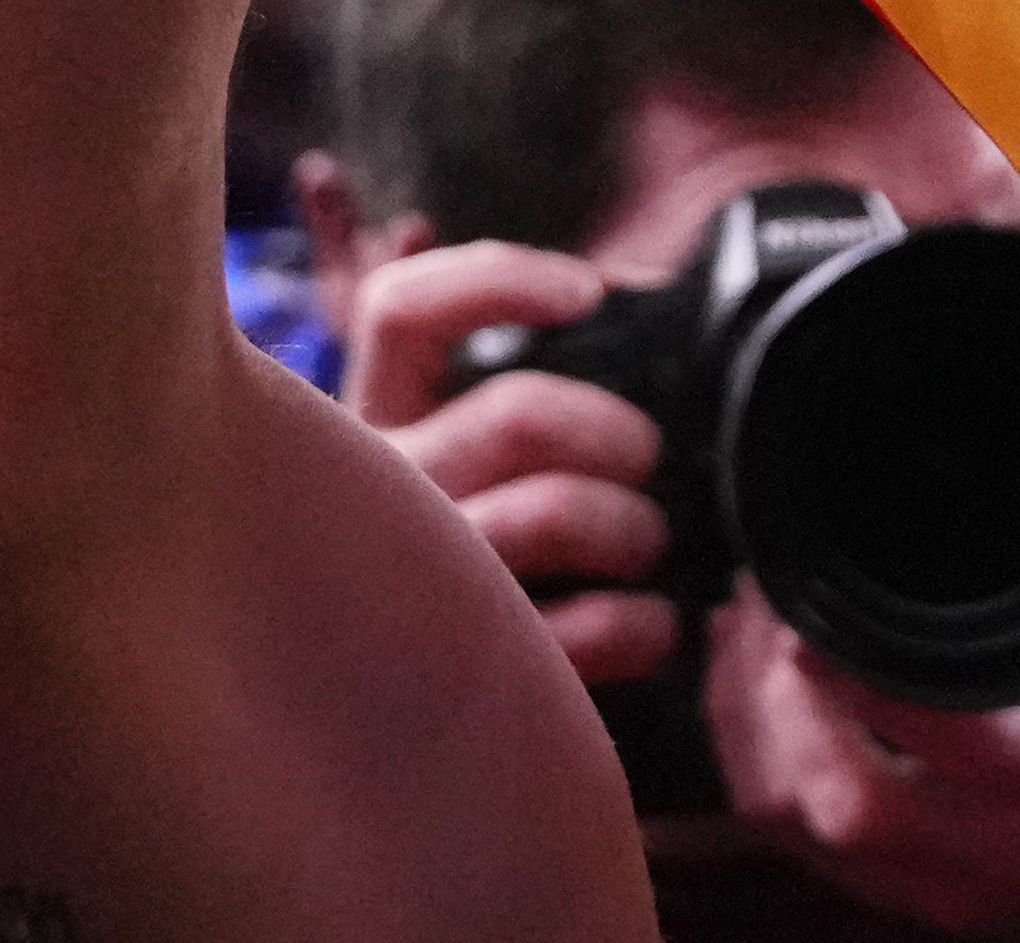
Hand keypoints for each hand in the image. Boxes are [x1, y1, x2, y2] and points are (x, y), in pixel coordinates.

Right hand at [339, 235, 684, 688]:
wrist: (384, 741)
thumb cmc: (451, 567)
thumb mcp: (447, 462)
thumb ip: (511, 380)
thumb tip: (631, 294)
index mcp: (365, 426)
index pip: (401, 310)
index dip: (497, 279)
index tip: (588, 293)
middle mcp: (370, 497)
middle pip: (519, 414)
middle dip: (616, 430)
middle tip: (645, 458)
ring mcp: (409, 588)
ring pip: (552, 513)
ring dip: (634, 525)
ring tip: (650, 544)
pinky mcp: (456, 678)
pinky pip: (574, 633)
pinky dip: (640, 625)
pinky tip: (654, 626)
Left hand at [698, 610, 1019, 942]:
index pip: (921, 731)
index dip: (837, 672)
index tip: (793, 603)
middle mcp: (990, 856)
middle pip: (831, 798)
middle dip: (764, 700)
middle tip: (751, 611)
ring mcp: (947, 895)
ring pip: (801, 834)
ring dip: (750, 738)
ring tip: (736, 647)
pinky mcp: (920, 907)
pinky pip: (812, 852)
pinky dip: (772, 777)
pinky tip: (764, 716)